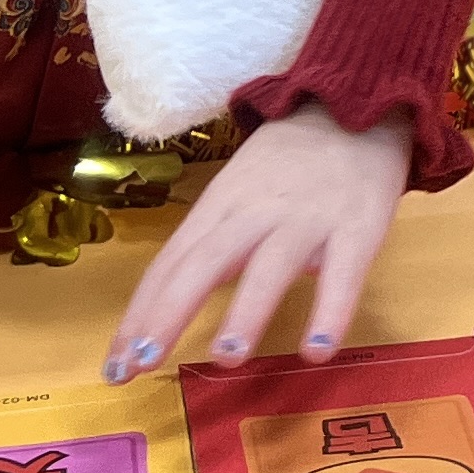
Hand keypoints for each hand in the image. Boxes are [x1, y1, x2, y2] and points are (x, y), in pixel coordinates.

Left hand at [102, 104, 411, 384]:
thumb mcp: (235, 193)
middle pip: (205, 262)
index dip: (141, 315)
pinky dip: (330, 312)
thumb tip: (160, 313)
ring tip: (226, 359)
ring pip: (270, 266)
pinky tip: (317, 350)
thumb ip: (206, 247)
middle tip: (145, 362)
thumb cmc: (287, 163)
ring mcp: (307, 220)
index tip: (116, 367)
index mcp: (219, 207)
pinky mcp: (357, 227)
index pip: (170, 263)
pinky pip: (343, 274)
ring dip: (246, 312)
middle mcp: (255, 213)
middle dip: (171, 312)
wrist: (355, 106)